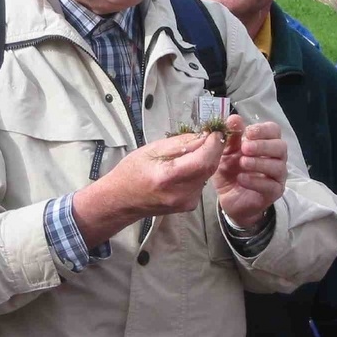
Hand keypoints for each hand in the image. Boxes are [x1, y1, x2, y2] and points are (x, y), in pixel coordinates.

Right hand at [73, 130, 226, 245]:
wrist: (121, 200)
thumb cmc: (131, 172)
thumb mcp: (150, 149)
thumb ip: (179, 143)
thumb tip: (202, 136)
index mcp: (167, 177)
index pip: (202, 160)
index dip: (213, 144)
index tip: (215, 131)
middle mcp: (180, 193)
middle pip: (209, 167)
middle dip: (212, 149)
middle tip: (208, 135)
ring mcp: (186, 202)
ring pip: (208, 174)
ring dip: (205, 159)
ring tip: (191, 151)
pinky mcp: (189, 205)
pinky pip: (202, 182)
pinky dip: (199, 170)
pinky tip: (187, 166)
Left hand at [214, 115, 286, 227]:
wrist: (227, 198)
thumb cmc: (230, 170)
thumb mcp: (226, 151)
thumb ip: (231, 136)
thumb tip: (234, 118)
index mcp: (266, 143)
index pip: (274, 130)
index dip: (263, 130)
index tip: (247, 133)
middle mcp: (276, 158)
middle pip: (280, 146)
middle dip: (262, 146)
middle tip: (244, 148)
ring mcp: (277, 176)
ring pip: (278, 166)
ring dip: (259, 163)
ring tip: (242, 163)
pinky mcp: (274, 193)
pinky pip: (271, 186)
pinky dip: (255, 181)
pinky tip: (242, 178)